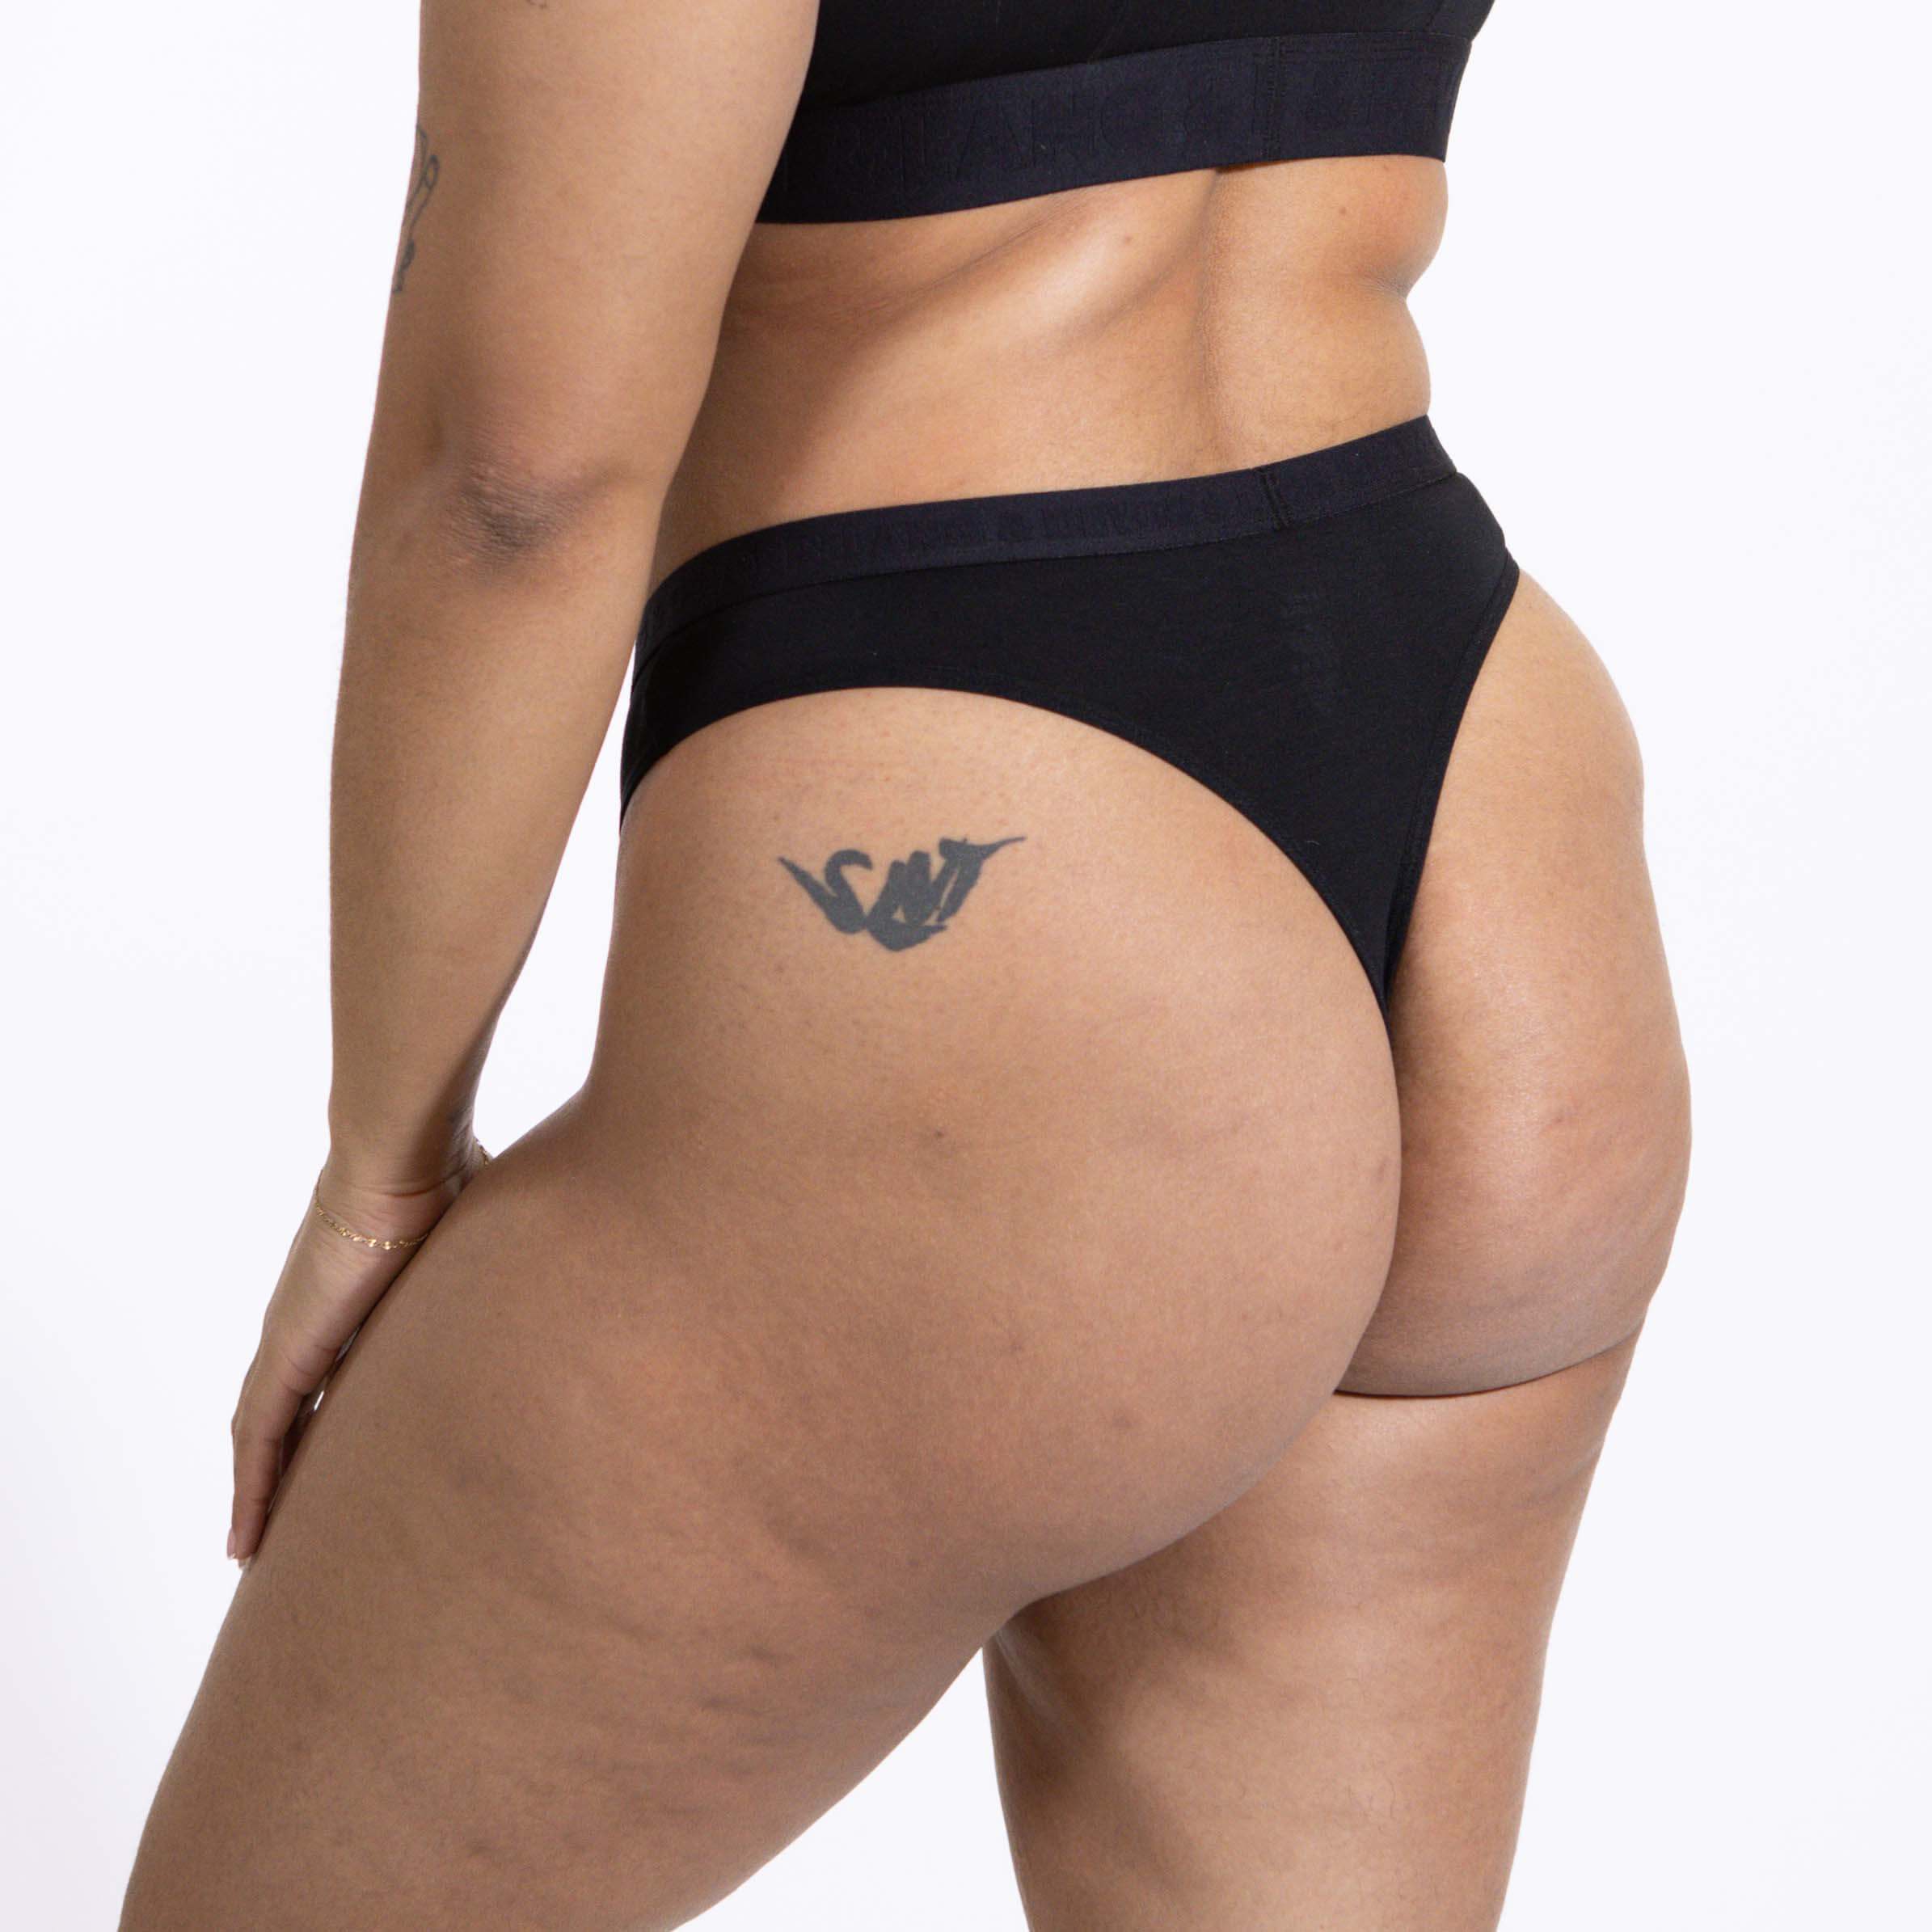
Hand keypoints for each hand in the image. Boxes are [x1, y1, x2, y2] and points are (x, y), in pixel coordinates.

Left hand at [228, 1140, 489, 1564]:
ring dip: (262, 1490)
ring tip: (257, 1550)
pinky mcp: (285, 1353)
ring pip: (266, 1434)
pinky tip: (245, 1539)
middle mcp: (319, 1321)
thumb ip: (508, 1260)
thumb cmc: (449, 1177)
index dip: (335, 1419)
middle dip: (294, 1466)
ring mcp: (294, 1337)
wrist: (405, 1158)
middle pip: (294, 1411)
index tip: (344, 1458)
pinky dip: (249, 1488)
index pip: (341, 1373)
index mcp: (363, 1296)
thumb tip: (579, 1250)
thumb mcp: (484, 1239)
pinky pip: (257, 1438)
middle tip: (295, 1524)